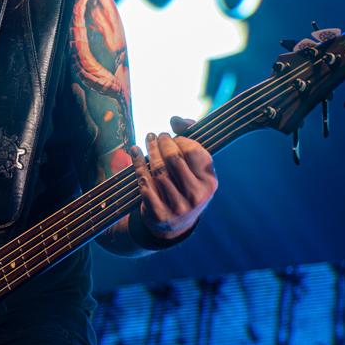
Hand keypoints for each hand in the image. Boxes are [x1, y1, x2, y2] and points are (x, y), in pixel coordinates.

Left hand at [129, 116, 216, 240]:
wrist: (175, 225)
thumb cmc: (186, 185)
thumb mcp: (195, 167)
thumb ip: (190, 137)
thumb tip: (175, 119)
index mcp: (209, 182)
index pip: (193, 151)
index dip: (181, 139)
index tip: (173, 137)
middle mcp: (196, 196)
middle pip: (173, 158)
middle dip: (162, 142)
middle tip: (156, 136)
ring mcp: (177, 206)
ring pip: (157, 170)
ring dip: (149, 150)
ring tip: (148, 140)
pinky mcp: (158, 213)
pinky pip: (144, 182)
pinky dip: (137, 163)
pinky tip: (134, 151)